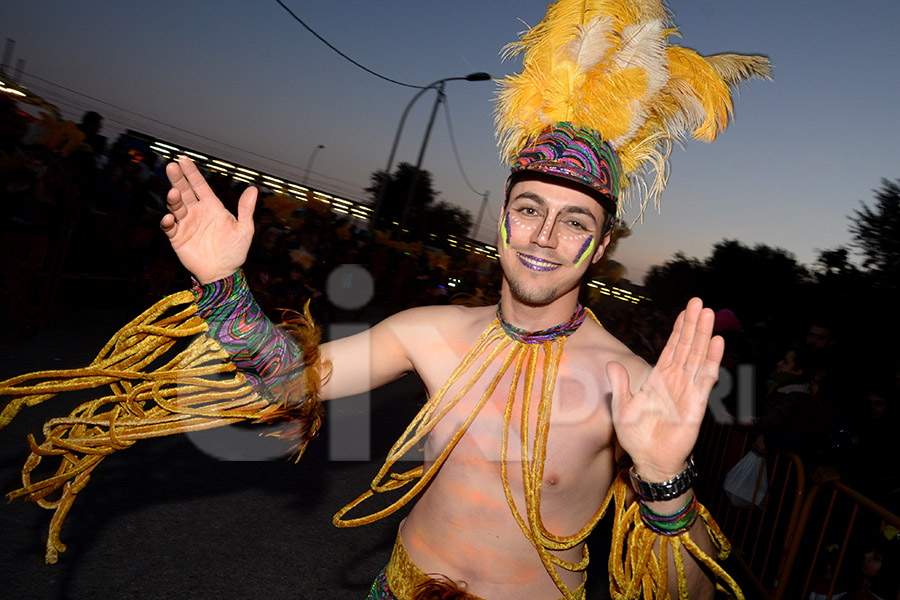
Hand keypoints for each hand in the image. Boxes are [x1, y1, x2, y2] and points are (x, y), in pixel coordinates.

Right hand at [160, 156, 256, 283]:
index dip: (191, 173)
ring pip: (176, 207)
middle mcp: (197, 212)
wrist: (223, 273)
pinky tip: (169, 218)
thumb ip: (246, 210)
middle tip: (172, 166)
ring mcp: (186, 224)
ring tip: (173, 193)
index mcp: (212, 207)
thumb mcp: (245, 230)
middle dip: (177, 179)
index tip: (183, 159)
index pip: (199, 186)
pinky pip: (170, 227)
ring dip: (173, 199)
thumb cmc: (235, 252)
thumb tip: (253, 189)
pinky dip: (168, 222)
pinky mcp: (178, 238)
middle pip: (185, 191)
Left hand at [608, 298, 723, 481]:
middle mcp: (676, 381)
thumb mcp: (622, 407)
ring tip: (710, 315)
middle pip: (687, 347)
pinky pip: (705, 380)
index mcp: (660, 379)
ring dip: (703, 336)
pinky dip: (711, 361)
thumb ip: (620, 384)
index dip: (679, 329)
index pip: (671, 348)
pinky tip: (716, 343)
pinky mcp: (695, 405)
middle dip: (694, 325)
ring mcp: (688, 391)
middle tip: (701, 302)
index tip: (686, 311)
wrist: (650, 461)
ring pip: (697, 357)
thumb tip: (612, 363)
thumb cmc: (637, 436)